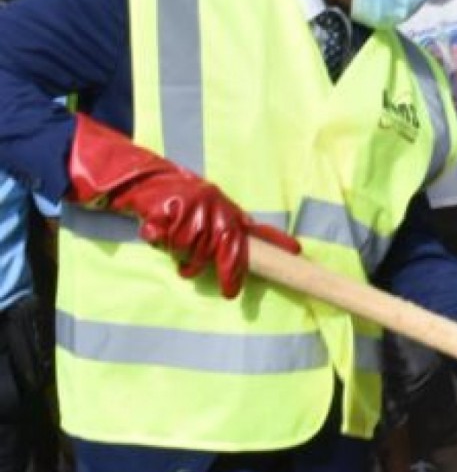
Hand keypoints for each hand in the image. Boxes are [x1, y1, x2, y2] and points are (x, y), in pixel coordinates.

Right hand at [67, 115, 299, 298]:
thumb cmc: (182, 202)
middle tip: (230, 292)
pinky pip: (167, 242)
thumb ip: (234, 229)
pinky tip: (159, 233)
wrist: (144, 179)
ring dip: (186, 260)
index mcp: (227, 210)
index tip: (297, 251)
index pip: (256, 229)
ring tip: (181, 253)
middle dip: (228, 273)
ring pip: (193, 251)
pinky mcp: (166, 211)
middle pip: (225, 249)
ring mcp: (190, 209)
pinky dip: (162, 244)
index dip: (277, 240)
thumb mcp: (214, 211)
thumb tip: (264, 249)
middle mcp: (213, 208)